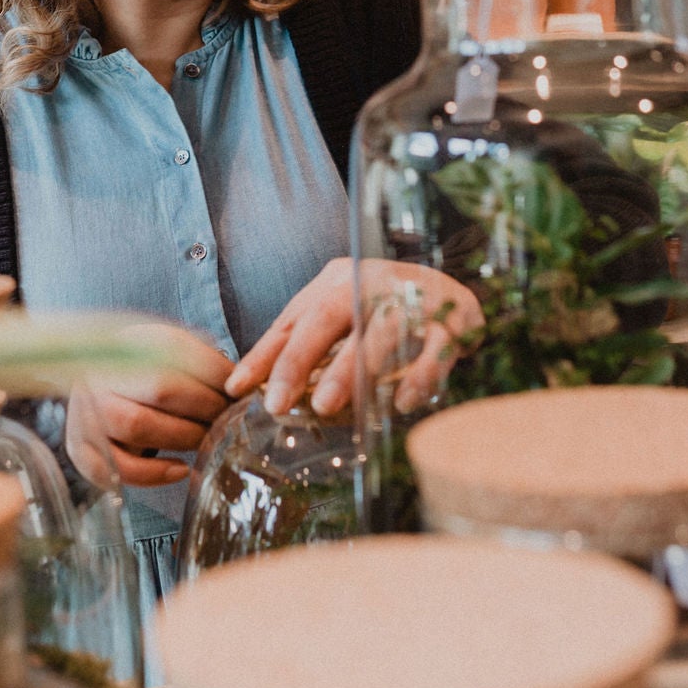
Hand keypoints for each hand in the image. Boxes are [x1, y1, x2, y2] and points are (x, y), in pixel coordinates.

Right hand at [67, 322, 233, 488]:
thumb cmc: (149, 371)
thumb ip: (204, 362)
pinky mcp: (78, 446)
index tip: (240, 392)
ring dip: (183, 438)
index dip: (215, 375)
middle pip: (160, 387)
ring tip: (208, 442)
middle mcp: (101, 370)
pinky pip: (113, 466)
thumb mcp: (174, 353)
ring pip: (136, 424)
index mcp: (125, 340)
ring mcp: (85, 409)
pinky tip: (180, 470)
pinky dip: (152, 474)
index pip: (177, 350)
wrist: (98, 382)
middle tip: (228, 420)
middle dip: (204, 408)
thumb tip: (245, 383)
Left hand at [228, 259, 482, 418]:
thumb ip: (298, 345)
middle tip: (277, 403)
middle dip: (300, 360)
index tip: (236, 389)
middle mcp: (372, 282)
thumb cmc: (380, 311)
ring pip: (380, 330)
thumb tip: (247, 386)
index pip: (293, 320)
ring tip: (330, 406)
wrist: (452, 291)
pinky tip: (401, 403)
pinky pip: (435, 349)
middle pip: (330, 316)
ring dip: (353, 369)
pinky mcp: (452, 320)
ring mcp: (413, 298)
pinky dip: (419, 376)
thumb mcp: (337, 319)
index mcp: (338, 281)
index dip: (264, 355)